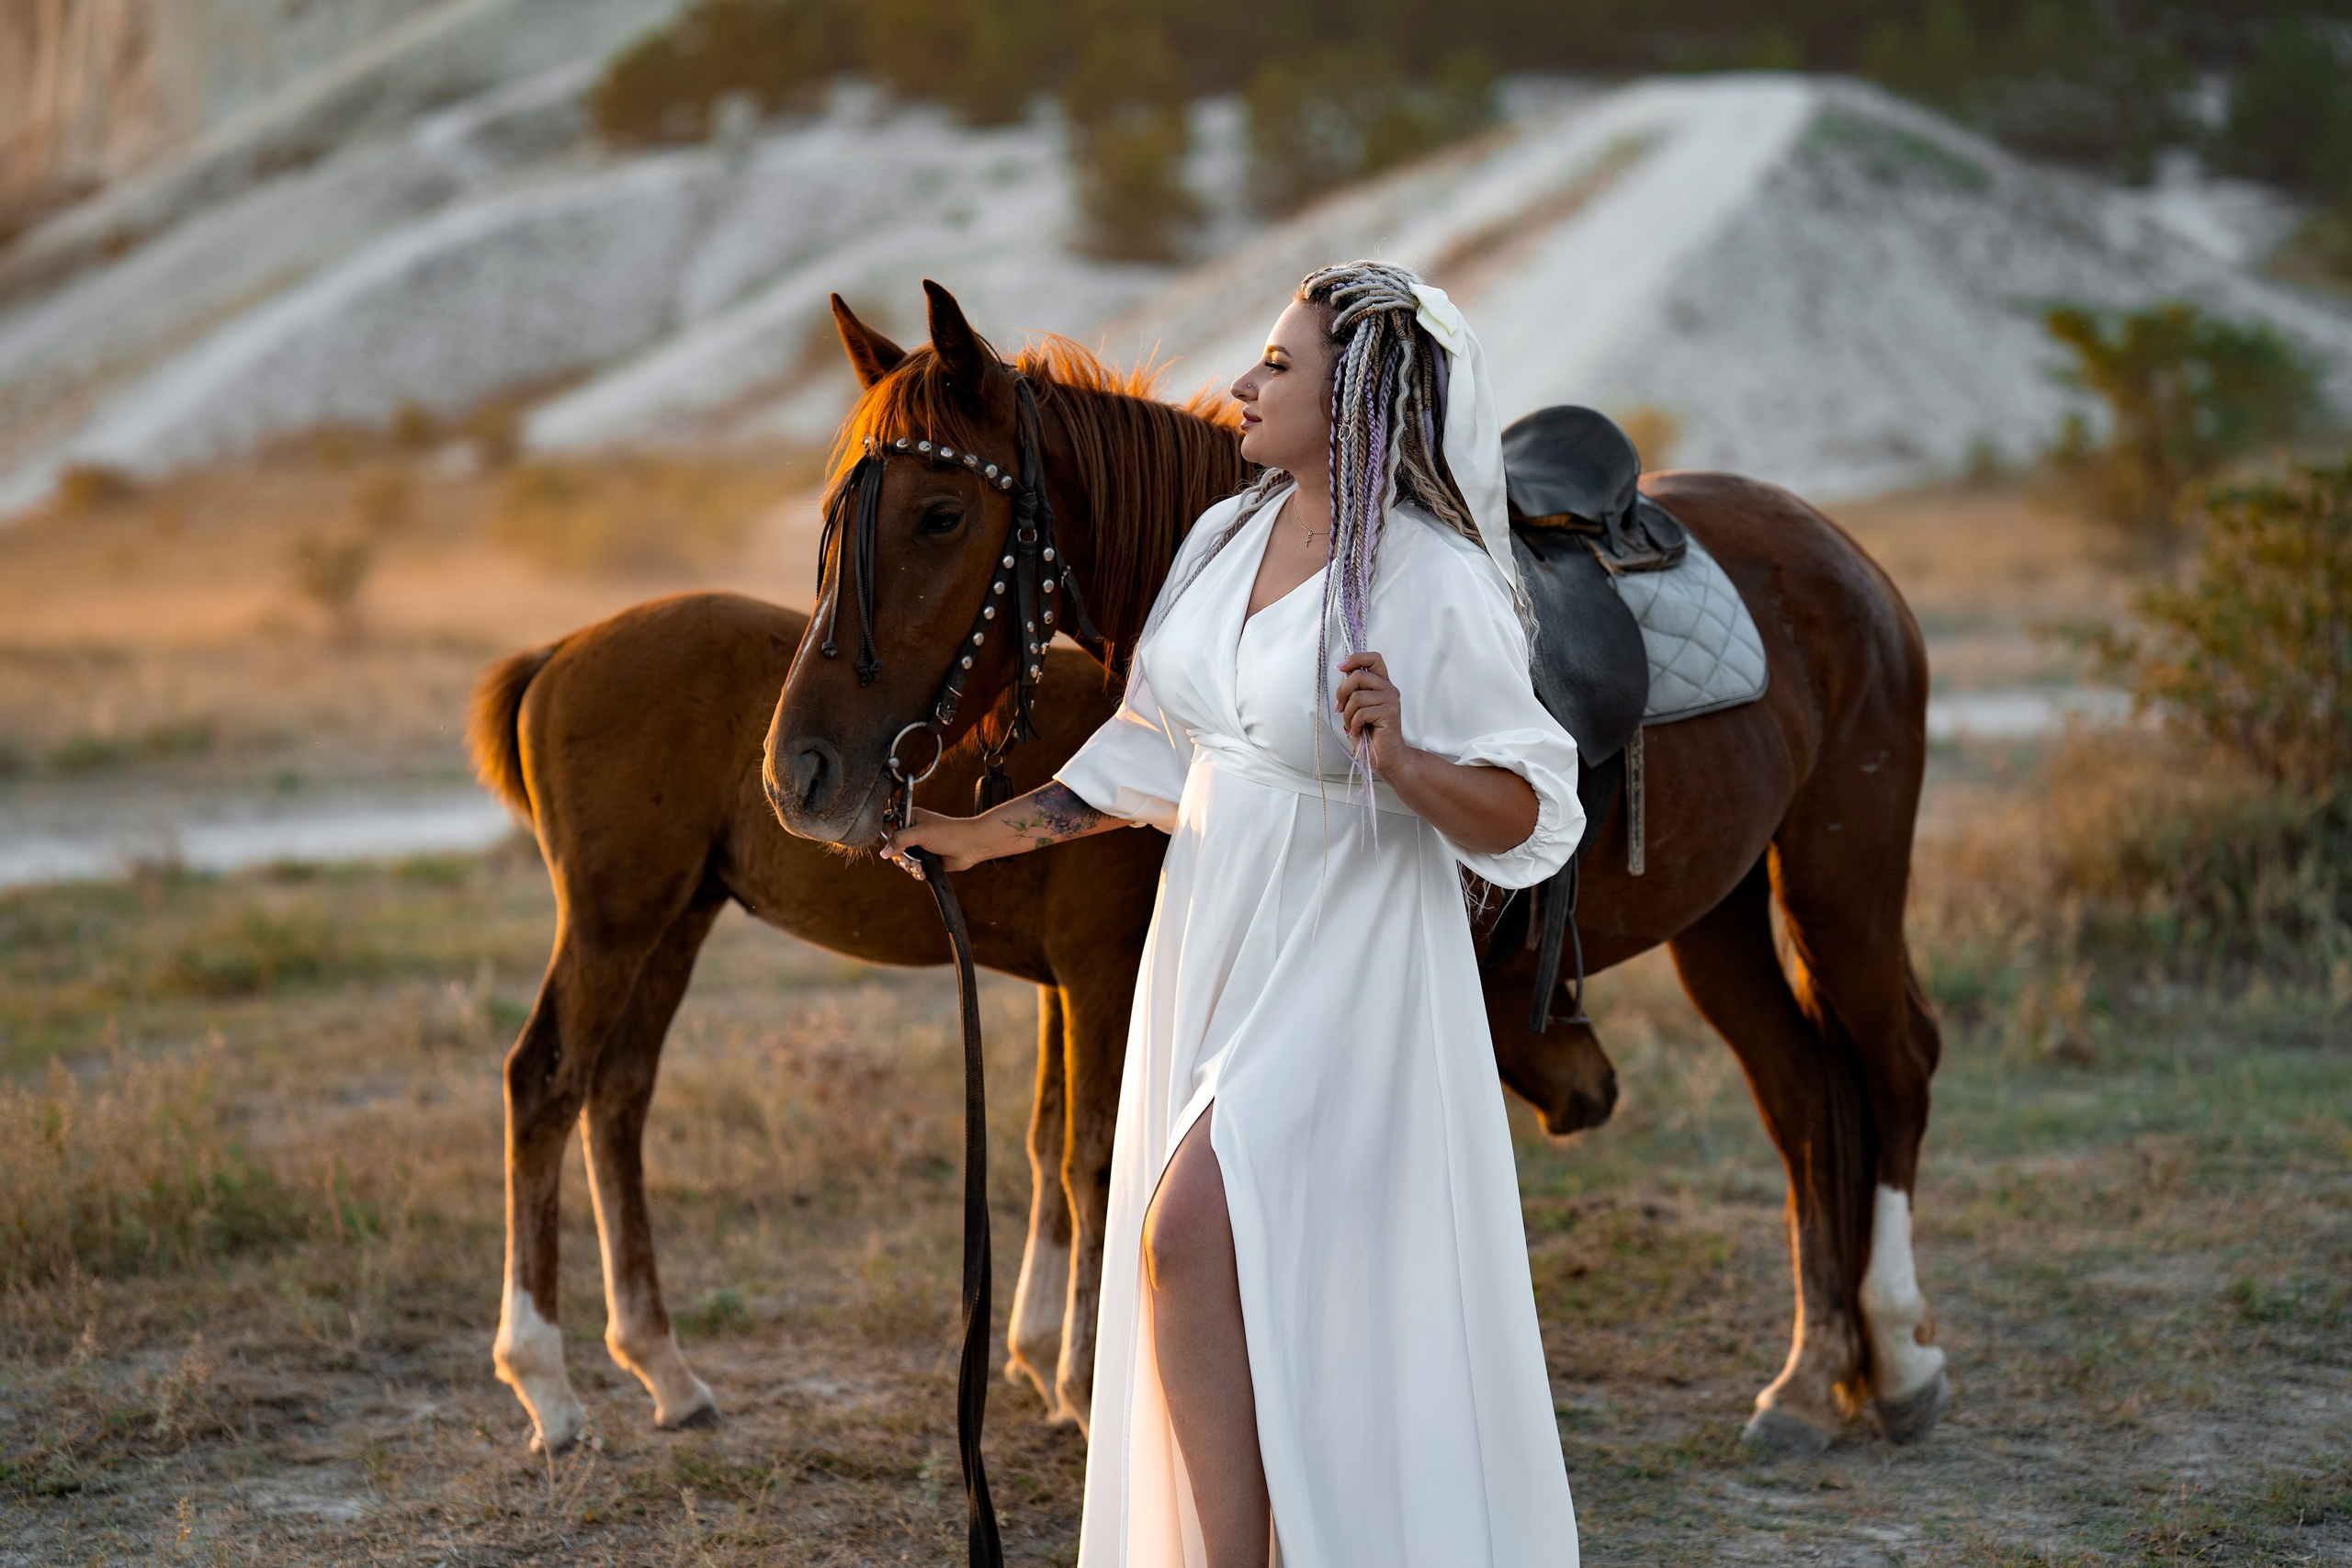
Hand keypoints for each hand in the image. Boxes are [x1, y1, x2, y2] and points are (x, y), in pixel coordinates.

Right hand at [879, 806, 975, 878]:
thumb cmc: (949, 833)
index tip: (893, 845)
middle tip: (908, 862)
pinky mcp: (927, 859)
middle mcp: (914, 832)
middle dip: (900, 857)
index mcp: (911, 819)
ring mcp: (920, 846)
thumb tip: (883, 852)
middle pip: (894, 847)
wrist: (971, 846)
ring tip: (918, 868)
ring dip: (909, 867)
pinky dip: (917, 872)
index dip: (887, 837)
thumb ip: (900, 840)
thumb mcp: (920, 833)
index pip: (889, 825)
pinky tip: (923, 873)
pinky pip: (914, 868)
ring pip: (904, 860)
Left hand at [1336, 651, 1407, 774]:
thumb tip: (1342, 676)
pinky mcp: (1390, 713)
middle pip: (1359, 675)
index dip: (1356, 658)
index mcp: (1382, 684)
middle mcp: (1389, 689)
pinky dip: (1353, 724)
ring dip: (1347, 713)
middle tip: (1340, 709)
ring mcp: (1391, 700)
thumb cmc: (1372, 735)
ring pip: (1357, 696)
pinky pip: (1361, 712)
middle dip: (1342, 692)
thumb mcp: (1358, 708)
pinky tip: (1357, 731)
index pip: (1374, 658)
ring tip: (1351, 724)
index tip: (1341, 667)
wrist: (1387, 757)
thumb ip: (1354, 691)